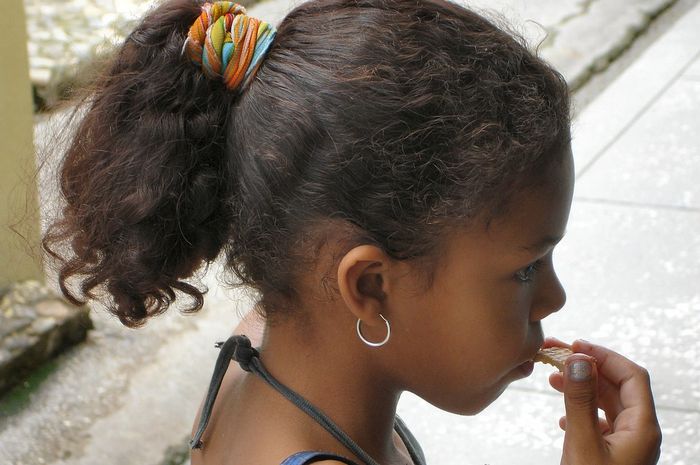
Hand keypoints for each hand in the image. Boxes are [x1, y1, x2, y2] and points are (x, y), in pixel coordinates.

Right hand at [544, 338, 661, 464]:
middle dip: (586, 368)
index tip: (575, 345)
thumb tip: (579, 359)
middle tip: (555, 354)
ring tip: (553, 379)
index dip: (604, 355)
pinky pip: (600, 423)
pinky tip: (563, 417)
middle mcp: (639, 434)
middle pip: (617, 387)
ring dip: (580, 389)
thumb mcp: (583, 443)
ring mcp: (627, 445)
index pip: (632, 376)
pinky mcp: (613, 456)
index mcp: (643, 428)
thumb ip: (581, 401)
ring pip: (606, 404)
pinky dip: (581, 412)